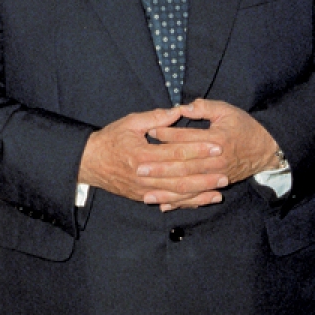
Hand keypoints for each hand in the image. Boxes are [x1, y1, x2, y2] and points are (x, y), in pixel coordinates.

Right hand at [77, 107, 228, 209]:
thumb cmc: (110, 139)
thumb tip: (177, 111)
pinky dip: (188, 202)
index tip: (216, 146)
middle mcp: (144, 175)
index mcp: (142, 154)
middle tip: (225, 170)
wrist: (89, 163)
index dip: (197, 149)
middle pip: (180, 176)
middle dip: (204, 174)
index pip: (176, 152)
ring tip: (220, 189)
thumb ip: (154, 118)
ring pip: (177, 193)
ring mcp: (144, 190)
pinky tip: (203, 200)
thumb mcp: (130, 123)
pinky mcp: (143, 198)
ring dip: (200, 192)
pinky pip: (170, 201)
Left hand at [146, 99, 278, 209]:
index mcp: (217, 140)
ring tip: (145, 192)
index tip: (149, 132)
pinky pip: (196, 196)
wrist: (265, 150)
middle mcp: (216, 161)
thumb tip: (182, 107)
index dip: (167, 135)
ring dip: (166, 190)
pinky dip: (179, 202)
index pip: (187, 138)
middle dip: (160, 167)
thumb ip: (204, 107)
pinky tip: (163, 204)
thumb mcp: (226, 111)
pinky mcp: (217, 186)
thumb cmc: (243, 127)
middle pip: (184, 165)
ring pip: (188, 185)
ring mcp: (217, 176)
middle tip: (138, 167)